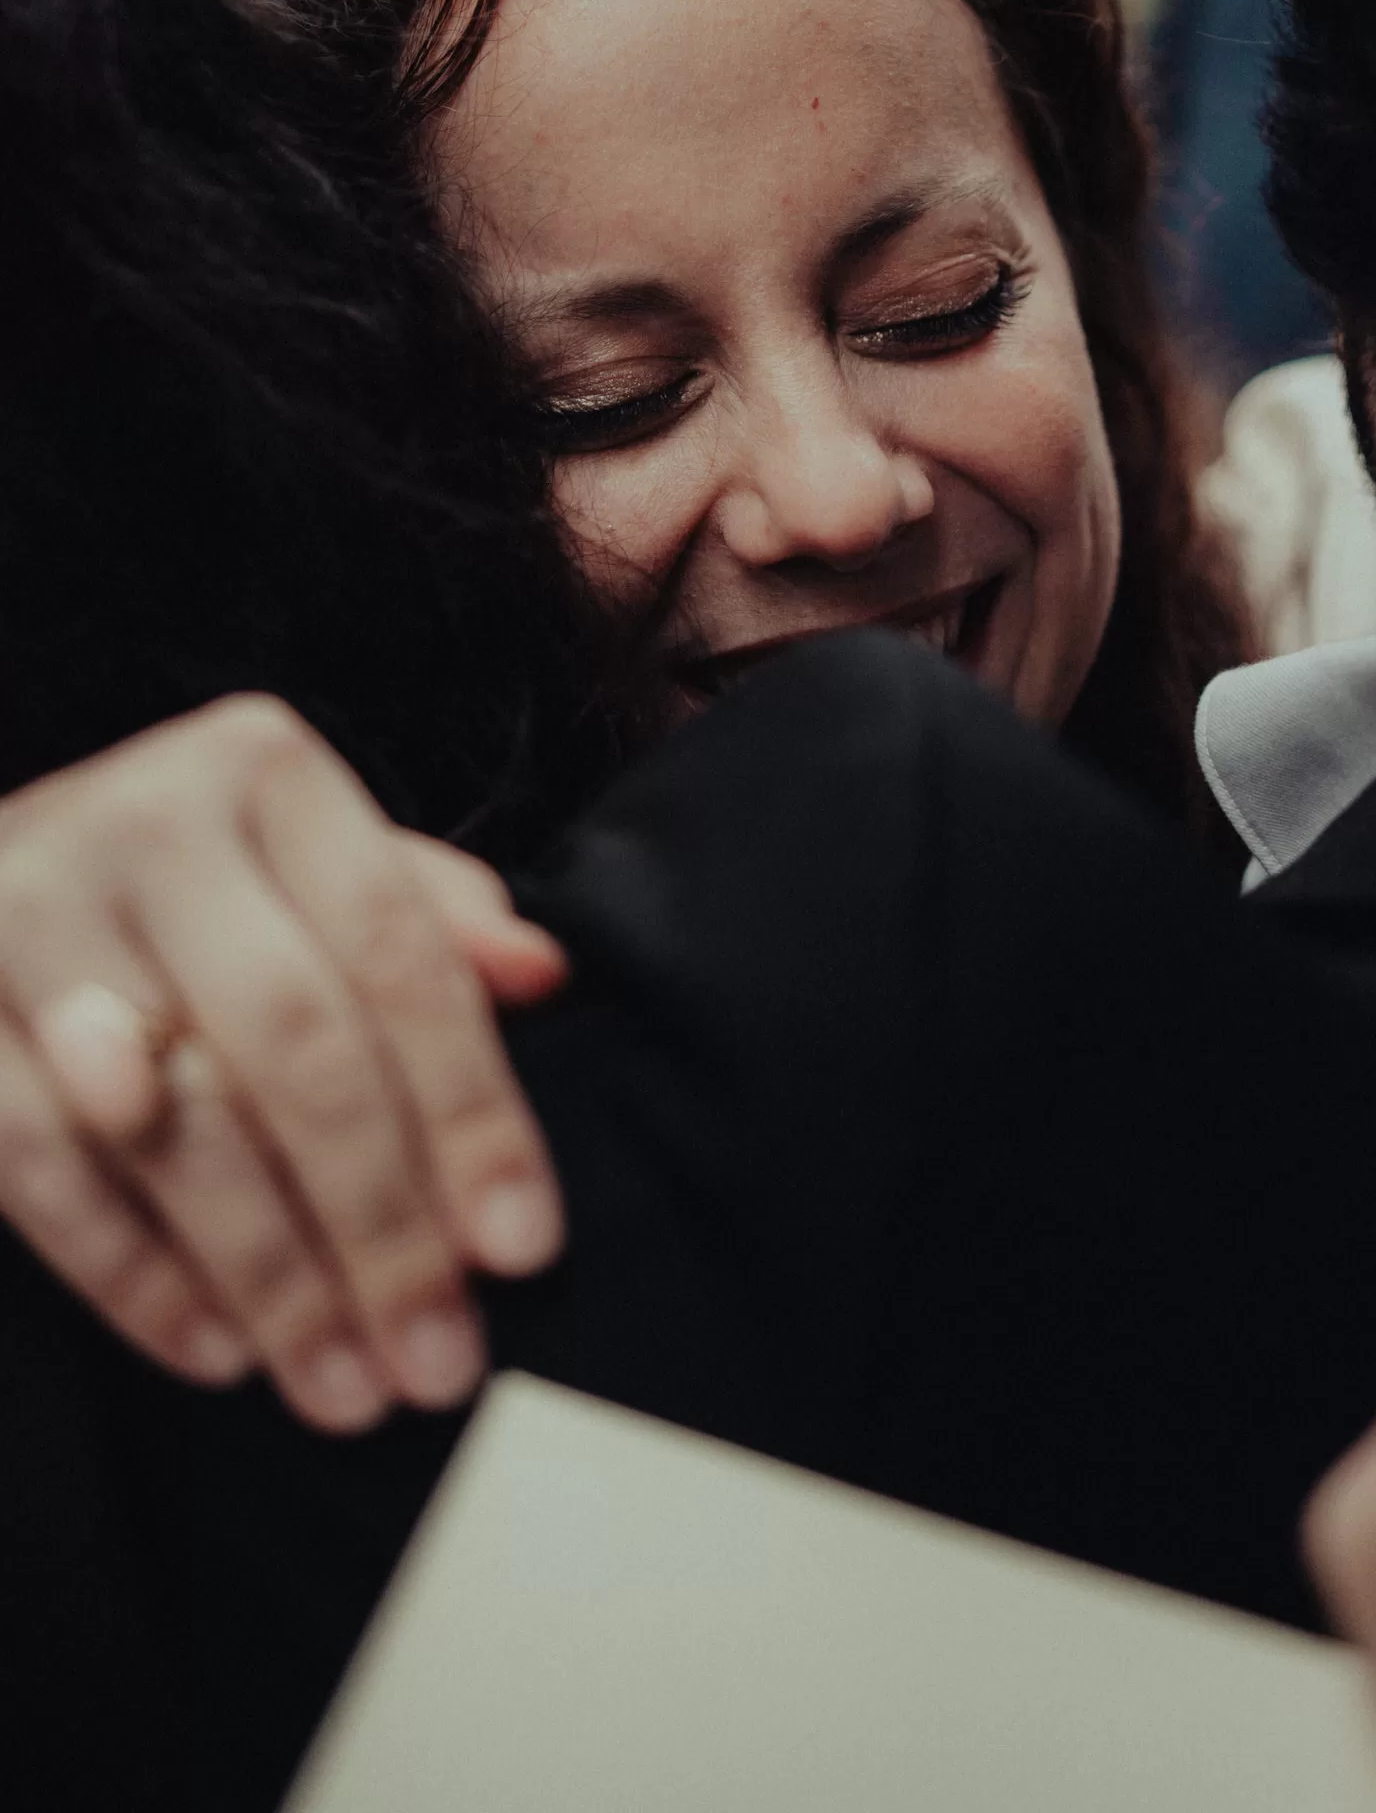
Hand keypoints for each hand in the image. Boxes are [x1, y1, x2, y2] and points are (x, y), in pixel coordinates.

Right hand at [0, 696, 568, 1431]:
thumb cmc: (197, 881)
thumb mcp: (316, 861)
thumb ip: (428, 915)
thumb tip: (542, 972)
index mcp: (265, 770)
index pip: (398, 953)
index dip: (470, 1107)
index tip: (521, 1247)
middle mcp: (145, 821)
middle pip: (296, 1047)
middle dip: (380, 1222)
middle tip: (437, 1359)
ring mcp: (24, 911)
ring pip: (172, 1124)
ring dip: (272, 1277)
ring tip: (345, 1386)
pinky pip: (41, 1167)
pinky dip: (135, 1275)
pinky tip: (220, 1350)